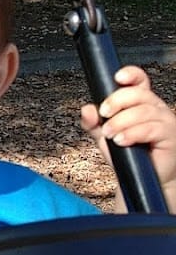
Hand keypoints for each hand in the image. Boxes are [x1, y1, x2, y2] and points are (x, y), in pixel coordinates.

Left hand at [81, 66, 175, 204]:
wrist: (141, 180)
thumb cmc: (128, 154)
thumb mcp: (105, 136)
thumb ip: (94, 123)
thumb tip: (87, 109)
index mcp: (141, 102)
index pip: (140, 80)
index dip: (131, 74)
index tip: (117, 77)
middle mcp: (155, 108)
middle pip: (139, 93)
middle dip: (117, 101)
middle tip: (104, 114)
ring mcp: (165, 121)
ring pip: (143, 111)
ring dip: (121, 121)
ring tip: (110, 134)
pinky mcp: (170, 136)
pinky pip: (151, 128)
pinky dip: (133, 133)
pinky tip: (122, 140)